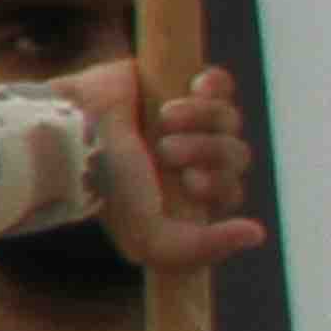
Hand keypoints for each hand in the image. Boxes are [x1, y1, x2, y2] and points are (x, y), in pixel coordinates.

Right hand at [50, 62, 269, 267]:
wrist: (73, 132)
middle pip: (236, 153)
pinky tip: (197, 87)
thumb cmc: (107, 189)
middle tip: (167, 150)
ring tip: (165, 118)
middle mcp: (189, 157)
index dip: (222, 185)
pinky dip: (215, 85)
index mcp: (184, 193)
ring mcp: (185, 119)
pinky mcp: (175, 81)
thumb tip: (257, 233)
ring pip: (229, 119)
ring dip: (202, 119)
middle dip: (208, 152)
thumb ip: (203, 249)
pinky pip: (219, 83)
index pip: (231, 189)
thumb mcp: (151, 241)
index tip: (190, 183)